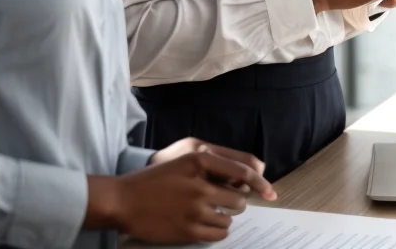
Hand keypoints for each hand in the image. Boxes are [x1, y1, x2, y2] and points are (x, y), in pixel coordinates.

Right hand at [85, 147, 275, 244]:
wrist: (124, 201)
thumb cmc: (154, 181)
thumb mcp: (184, 163)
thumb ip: (211, 167)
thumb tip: (242, 180)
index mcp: (199, 161)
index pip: (242, 172)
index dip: (260, 183)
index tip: (271, 192)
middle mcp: (200, 184)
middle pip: (238, 198)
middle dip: (238, 202)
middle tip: (228, 203)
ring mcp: (194, 209)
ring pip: (229, 217)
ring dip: (227, 217)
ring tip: (214, 213)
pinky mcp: (188, 231)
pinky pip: (218, 234)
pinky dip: (220, 231)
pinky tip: (211, 226)